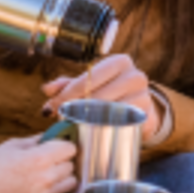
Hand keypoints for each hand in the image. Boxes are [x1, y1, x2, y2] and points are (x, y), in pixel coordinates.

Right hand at [0, 135, 76, 192]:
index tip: (58, 148)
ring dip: (60, 179)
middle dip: (62, 162)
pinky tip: (33, 189)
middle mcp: (47, 178)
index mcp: (41, 158)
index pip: (71, 148)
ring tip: (43, 176)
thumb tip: (50, 137)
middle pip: (71, 166)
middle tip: (47, 162)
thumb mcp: (13, 145)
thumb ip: (36, 140)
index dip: (64, 146)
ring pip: (68, 184)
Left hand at [40, 54, 162, 140]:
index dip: (68, 93)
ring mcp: (144, 96)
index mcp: (120, 62)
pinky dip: (104, 127)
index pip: (89, 77)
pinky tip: (93, 130)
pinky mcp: (147, 115)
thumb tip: (46, 89)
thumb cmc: (110, 93)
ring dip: (88, 120)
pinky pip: (120, 123)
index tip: (53, 106)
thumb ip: (67, 85)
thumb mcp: (90, 85)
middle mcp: (135, 76)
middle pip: (98, 95)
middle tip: (60, 119)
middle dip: (75, 108)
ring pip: (109, 110)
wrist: (139, 108)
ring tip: (73, 125)